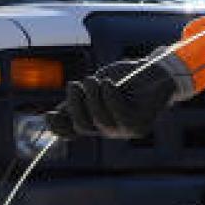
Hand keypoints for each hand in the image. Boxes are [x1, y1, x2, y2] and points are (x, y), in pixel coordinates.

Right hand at [45, 56, 189, 140]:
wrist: (156, 72)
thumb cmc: (125, 78)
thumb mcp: (95, 86)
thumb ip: (78, 100)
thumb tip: (52, 116)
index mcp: (95, 121)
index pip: (72, 132)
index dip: (59, 128)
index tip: (48, 114)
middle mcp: (108, 130)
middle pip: (82, 126)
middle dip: (75, 104)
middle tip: (76, 83)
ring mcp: (124, 131)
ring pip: (99, 121)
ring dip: (93, 97)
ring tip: (95, 79)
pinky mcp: (139, 126)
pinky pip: (118, 114)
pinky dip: (110, 96)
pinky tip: (108, 84)